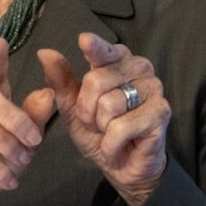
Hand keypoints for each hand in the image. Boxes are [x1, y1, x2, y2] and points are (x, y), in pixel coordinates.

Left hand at [38, 33, 169, 205]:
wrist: (122, 165)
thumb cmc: (98, 131)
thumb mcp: (72, 108)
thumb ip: (61, 80)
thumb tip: (44, 52)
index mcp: (117, 61)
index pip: (103, 50)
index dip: (94, 46)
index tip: (84, 40)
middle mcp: (139, 68)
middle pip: (96, 81)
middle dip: (87, 109)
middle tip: (97, 121)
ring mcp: (153, 88)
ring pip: (109, 104)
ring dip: (101, 127)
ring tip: (110, 131)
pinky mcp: (161, 112)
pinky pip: (121, 127)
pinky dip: (111, 142)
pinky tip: (118, 144)